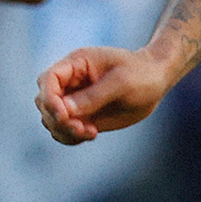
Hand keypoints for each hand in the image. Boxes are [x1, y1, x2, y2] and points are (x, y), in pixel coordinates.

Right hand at [36, 45, 172, 143]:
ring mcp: (75, 100)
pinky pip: (65, 130)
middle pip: (44, 102)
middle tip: (82, 129)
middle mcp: (70, 82)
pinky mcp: (84, 116)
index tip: (64, 116)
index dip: (49, 99)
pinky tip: (91, 134)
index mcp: (75, 65)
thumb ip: (94, 96)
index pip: (47, 80)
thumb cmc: (141, 73)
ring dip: (64, 131)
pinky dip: (71, 137)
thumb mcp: (122, 82)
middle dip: (57, 119)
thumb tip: (66, 112)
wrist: (156, 80)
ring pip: (51, 119)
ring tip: (90, 133)